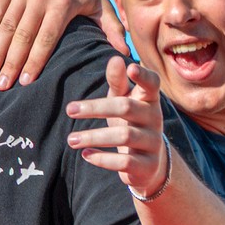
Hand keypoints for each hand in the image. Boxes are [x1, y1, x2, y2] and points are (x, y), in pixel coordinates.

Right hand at [0, 0, 124, 89]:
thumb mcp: (100, 4)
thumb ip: (112, 29)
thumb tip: (125, 55)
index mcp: (63, 2)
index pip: (46, 38)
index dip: (35, 61)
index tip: (25, 83)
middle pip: (22, 35)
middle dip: (11, 63)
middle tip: (2, 86)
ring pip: (6, 25)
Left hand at [64, 56, 166, 195]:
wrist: (149, 164)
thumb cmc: (131, 123)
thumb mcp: (124, 101)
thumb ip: (118, 82)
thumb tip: (115, 58)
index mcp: (149, 100)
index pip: (152, 84)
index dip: (143, 75)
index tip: (130, 67)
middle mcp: (155, 119)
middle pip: (126, 108)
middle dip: (96, 108)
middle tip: (69, 110)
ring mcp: (153, 143)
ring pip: (124, 136)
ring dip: (94, 137)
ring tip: (70, 140)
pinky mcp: (147, 166)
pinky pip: (125, 162)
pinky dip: (103, 159)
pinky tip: (85, 154)